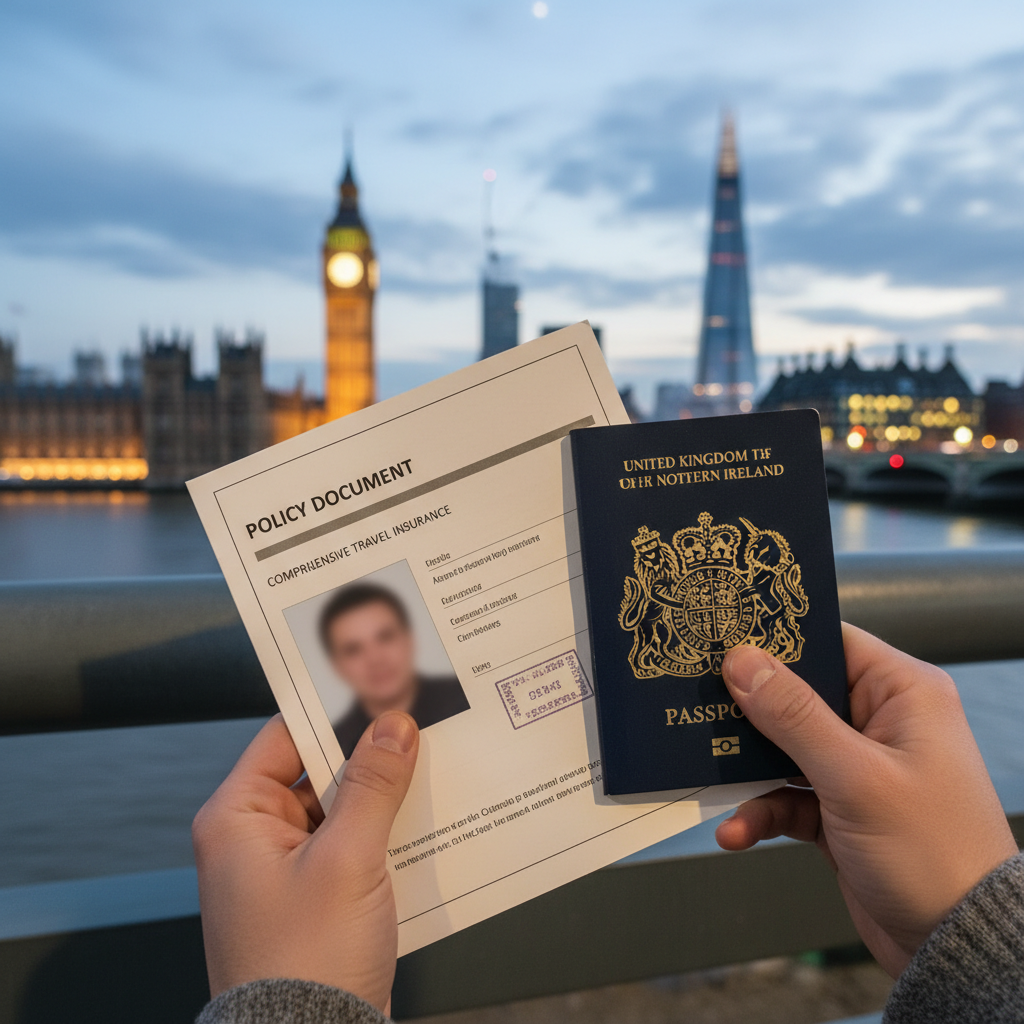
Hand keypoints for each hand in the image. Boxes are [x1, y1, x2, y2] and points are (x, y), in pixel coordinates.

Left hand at [192, 711, 418, 1010]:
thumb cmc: (304, 963)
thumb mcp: (347, 859)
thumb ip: (372, 785)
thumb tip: (392, 728)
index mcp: (237, 817)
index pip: (286, 736)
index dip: (334, 715)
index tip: (381, 700)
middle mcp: (253, 839)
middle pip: (318, 771)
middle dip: (368, 761)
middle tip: (417, 739)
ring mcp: (284, 871)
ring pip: (340, 810)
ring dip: (381, 802)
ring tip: (425, 782)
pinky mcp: (314, 898)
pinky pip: (350, 848)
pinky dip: (382, 838)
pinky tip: (420, 830)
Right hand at [715, 623, 1016, 976]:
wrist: (956, 946)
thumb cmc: (933, 854)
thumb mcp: (855, 777)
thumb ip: (793, 716)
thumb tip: (742, 660)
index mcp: (902, 693)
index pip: (829, 642)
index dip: (776, 637)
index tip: (721, 636)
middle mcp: (879, 722)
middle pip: (796, 693)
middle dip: (748, 707)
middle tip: (699, 705)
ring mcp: (857, 766)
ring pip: (783, 746)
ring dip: (748, 768)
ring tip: (712, 777)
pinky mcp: (838, 807)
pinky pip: (785, 794)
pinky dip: (760, 810)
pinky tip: (737, 831)